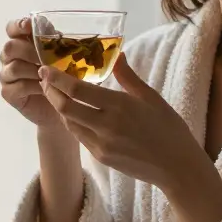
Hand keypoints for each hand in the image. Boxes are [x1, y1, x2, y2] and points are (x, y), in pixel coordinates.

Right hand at [0, 17, 62, 129]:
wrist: (62, 105)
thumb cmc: (61, 77)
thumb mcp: (62, 55)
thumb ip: (54, 42)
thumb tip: (52, 31)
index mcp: (20, 43)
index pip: (12, 29)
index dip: (18, 26)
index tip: (28, 26)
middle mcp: (9, 57)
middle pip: (10, 47)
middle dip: (29, 51)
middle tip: (46, 58)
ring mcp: (6, 75)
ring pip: (13, 68)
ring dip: (33, 70)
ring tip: (49, 75)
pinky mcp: (8, 93)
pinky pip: (17, 86)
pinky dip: (33, 86)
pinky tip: (45, 88)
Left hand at [40, 55, 203, 190]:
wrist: (176, 167)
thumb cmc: (169, 128)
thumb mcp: (151, 97)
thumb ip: (128, 76)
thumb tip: (117, 54)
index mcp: (119, 106)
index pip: (77, 90)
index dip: (57, 79)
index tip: (45, 68)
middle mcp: (106, 126)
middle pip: (65, 107)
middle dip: (50, 92)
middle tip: (45, 80)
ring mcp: (101, 144)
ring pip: (69, 123)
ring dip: (59, 107)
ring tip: (55, 93)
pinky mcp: (100, 157)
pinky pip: (79, 136)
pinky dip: (72, 122)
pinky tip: (72, 112)